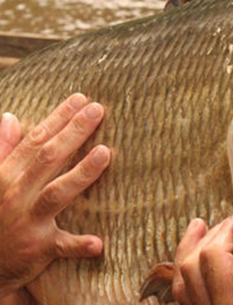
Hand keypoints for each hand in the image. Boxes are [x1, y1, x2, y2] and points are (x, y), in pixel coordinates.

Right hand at [0, 94, 110, 297]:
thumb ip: (3, 149)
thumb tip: (11, 117)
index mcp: (6, 176)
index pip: (36, 140)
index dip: (59, 117)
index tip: (81, 99)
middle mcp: (16, 196)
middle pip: (48, 159)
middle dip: (74, 132)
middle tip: (98, 111)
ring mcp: (28, 222)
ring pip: (56, 194)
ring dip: (81, 174)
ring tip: (105, 153)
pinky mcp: (39, 250)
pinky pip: (61, 246)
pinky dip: (79, 244)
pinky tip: (99, 242)